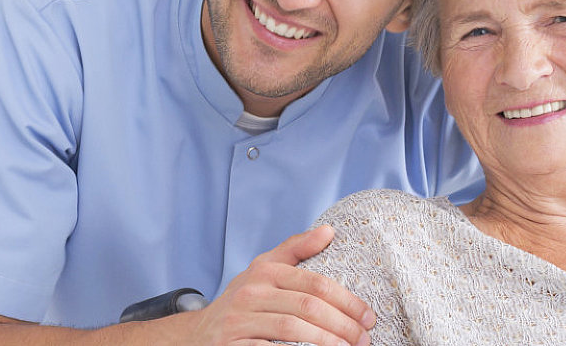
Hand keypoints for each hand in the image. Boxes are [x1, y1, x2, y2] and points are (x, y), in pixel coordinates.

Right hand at [187, 225, 375, 345]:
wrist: (197, 335)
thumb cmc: (241, 303)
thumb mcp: (262, 270)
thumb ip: (295, 250)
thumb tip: (329, 231)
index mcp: (265, 272)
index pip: (316, 283)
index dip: (348, 301)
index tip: (368, 317)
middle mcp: (250, 293)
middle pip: (308, 307)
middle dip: (343, 325)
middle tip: (364, 339)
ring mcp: (239, 321)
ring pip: (291, 329)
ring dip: (326, 342)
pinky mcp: (232, 345)